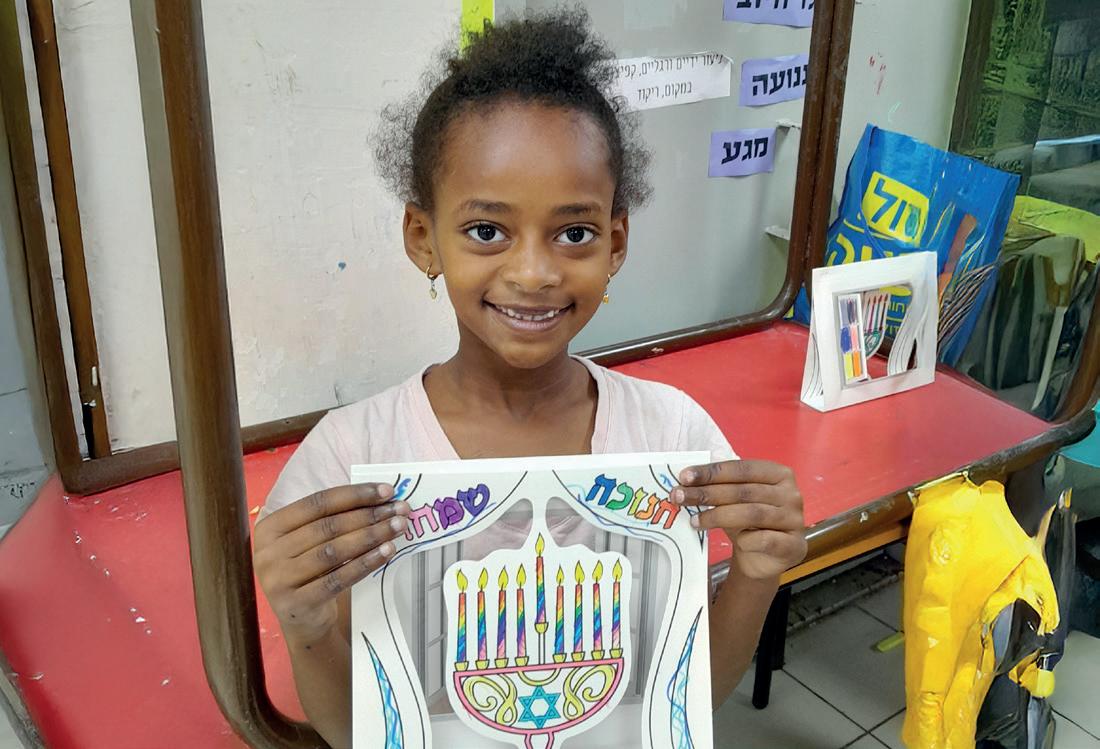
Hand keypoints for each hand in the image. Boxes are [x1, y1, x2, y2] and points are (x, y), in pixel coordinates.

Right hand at [253, 483, 409, 645]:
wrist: (302, 621)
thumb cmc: (310, 572)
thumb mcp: (309, 543)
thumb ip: (333, 519)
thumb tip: (379, 497)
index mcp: (270, 528)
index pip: (317, 503)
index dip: (354, 495)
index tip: (386, 490)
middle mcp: (268, 553)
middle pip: (328, 526)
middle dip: (369, 515)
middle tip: (400, 510)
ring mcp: (279, 580)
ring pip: (334, 551)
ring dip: (371, 536)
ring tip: (398, 527)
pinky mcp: (297, 604)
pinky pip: (339, 579)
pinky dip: (366, 563)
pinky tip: (387, 552)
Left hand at [672, 460, 806, 579]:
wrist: (765, 558)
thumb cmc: (748, 522)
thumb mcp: (734, 500)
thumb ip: (719, 487)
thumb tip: (685, 480)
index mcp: (779, 474)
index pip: (742, 468)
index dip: (712, 472)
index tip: (684, 476)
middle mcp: (791, 494)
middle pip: (743, 491)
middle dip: (707, 493)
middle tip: (679, 496)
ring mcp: (795, 520)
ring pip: (751, 514)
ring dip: (718, 516)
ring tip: (694, 521)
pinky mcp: (793, 545)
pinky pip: (763, 539)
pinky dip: (745, 539)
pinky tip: (734, 541)